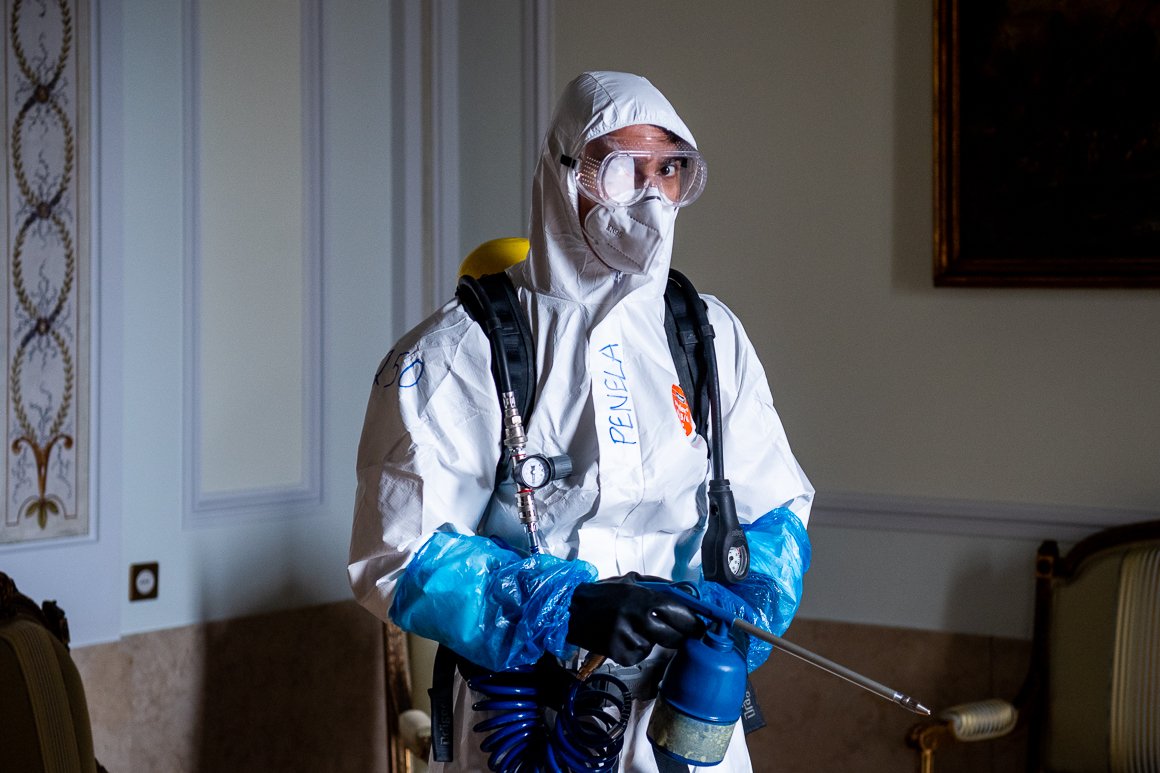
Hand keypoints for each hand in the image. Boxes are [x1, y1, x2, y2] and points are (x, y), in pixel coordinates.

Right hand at [566, 573, 704, 665]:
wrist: (571, 610)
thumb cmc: (604, 594)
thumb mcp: (632, 581)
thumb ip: (661, 587)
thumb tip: (688, 593)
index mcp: (643, 598)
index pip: (680, 613)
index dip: (693, 622)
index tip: (700, 627)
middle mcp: (637, 618)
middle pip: (674, 635)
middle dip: (677, 634)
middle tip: (671, 629)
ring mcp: (627, 638)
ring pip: (655, 646)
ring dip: (650, 640)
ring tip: (633, 627)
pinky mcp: (619, 654)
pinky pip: (639, 655)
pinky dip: (635, 649)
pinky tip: (623, 637)